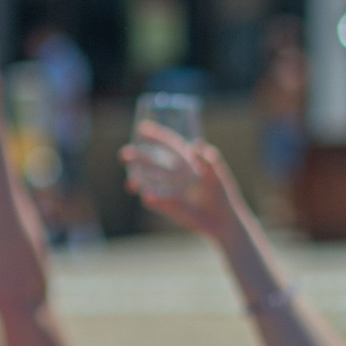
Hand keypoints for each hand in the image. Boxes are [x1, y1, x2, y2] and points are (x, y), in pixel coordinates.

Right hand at [121, 123, 240, 239]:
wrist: (221, 218)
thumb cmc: (220, 193)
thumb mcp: (217, 174)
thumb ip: (208, 159)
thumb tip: (197, 143)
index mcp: (185, 160)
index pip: (168, 144)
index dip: (156, 135)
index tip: (143, 128)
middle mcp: (172, 173)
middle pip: (150, 161)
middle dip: (137, 157)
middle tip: (124, 154)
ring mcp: (167, 188)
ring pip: (146, 181)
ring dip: (137, 180)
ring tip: (131, 183)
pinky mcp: (166, 205)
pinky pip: (154, 201)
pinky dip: (151, 198)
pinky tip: (148, 197)